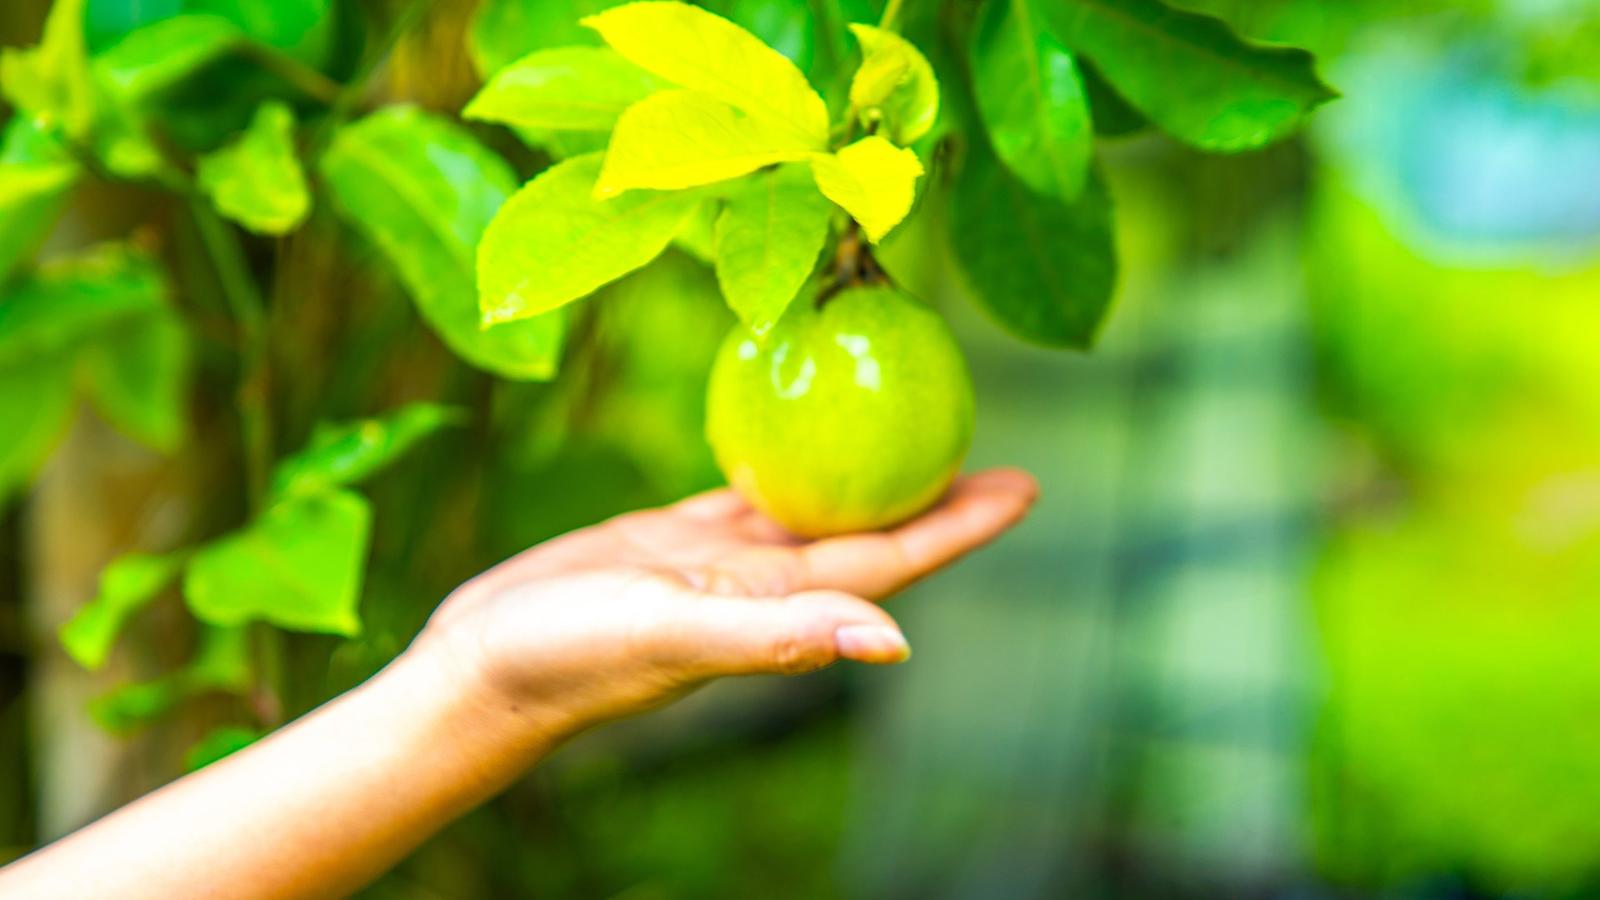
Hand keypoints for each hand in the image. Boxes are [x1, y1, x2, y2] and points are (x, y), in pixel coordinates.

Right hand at [409, 468, 1037, 737]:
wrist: (483, 666)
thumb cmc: (570, 657)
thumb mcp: (674, 633)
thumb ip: (778, 635)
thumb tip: (897, 642)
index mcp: (779, 605)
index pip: (893, 559)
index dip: (961, 526)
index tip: (1028, 487)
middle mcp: (763, 586)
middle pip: (872, 529)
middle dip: (935, 495)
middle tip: (995, 453)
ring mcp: (718, 564)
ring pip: (816, 507)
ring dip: (868, 474)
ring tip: (913, 431)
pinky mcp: (671, 540)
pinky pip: (747, 491)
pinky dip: (782, 462)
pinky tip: (801, 433)